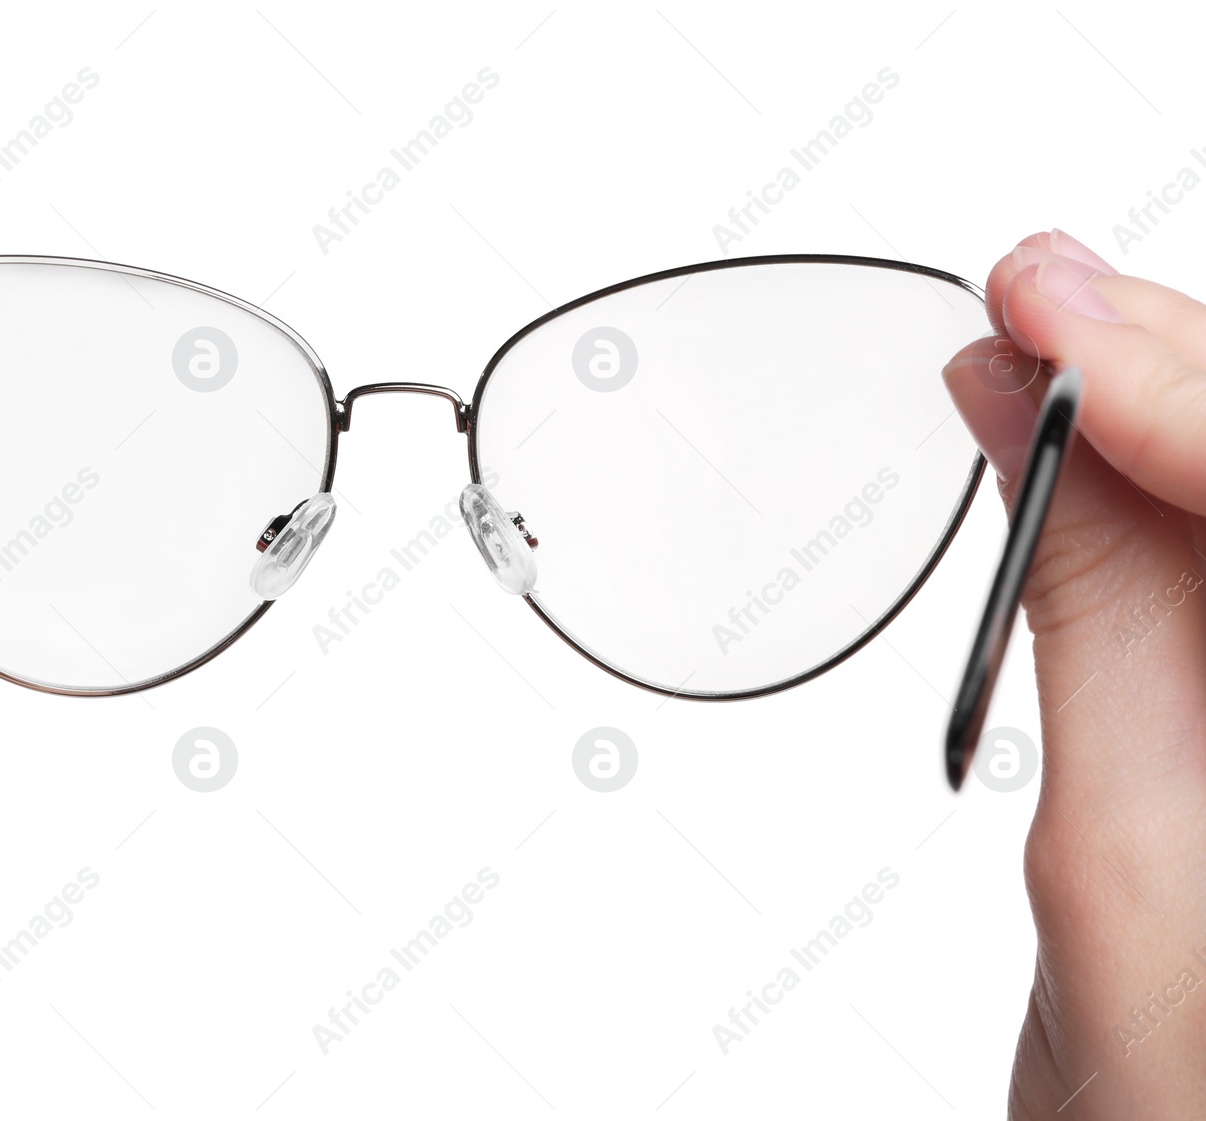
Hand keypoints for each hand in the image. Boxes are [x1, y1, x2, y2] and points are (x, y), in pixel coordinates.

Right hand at [944, 231, 1205, 1118]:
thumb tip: (1028, 419)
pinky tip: (1089, 432)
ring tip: (1040, 342)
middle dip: (1182, 360)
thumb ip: (1096, 616)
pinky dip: (1173, 471)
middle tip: (1028, 297)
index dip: (1187, 392)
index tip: (1043, 324)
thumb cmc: (1185, 1107)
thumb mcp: (1119, 858)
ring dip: (1176, 394)